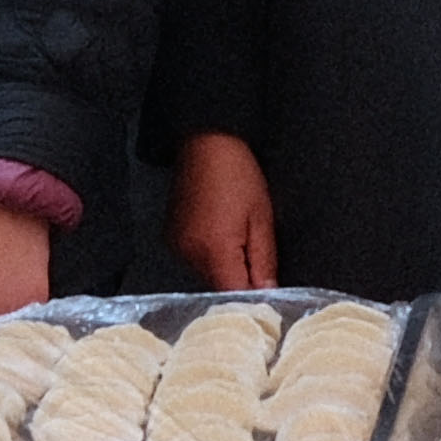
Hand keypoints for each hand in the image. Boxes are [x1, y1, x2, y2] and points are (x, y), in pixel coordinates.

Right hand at [172, 134, 281, 292]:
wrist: (206, 142)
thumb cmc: (239, 175)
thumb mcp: (262, 218)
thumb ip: (263, 261)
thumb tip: (267, 293)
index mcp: (213, 251)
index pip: (233, 295)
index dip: (253, 298)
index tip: (268, 294)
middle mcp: (189, 255)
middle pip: (218, 287)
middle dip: (240, 281)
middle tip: (258, 261)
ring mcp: (177, 247)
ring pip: (207, 275)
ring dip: (225, 268)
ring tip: (239, 240)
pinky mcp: (172, 238)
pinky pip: (195, 260)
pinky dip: (210, 257)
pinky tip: (220, 233)